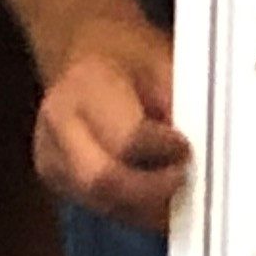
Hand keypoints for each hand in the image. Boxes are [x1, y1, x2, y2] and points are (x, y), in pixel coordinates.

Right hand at [36, 15, 189, 227]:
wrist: (84, 48)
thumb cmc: (129, 52)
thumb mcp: (163, 59)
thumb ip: (181, 101)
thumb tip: (205, 144)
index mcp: (86, 87)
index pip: (126, 138)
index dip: (165, 150)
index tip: (190, 150)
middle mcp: (57, 127)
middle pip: (103, 182)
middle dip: (152, 191)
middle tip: (186, 180)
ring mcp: (50, 158)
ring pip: (102, 203)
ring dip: (146, 206)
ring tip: (178, 191)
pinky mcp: (55, 179)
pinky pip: (99, 206)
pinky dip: (134, 207)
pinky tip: (158, 196)